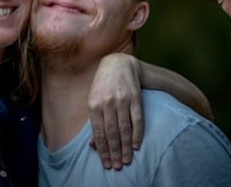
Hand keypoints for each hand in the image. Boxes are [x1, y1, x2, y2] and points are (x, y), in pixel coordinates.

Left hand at [87, 53, 142, 169]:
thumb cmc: (102, 85)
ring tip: (127, 160)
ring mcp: (122, 100)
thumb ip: (94, 122)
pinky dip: (137, 134)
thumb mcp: (93, 101)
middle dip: (114, 152)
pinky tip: (137, 145)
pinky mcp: (135, 97)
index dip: (103, 150)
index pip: (99, 133)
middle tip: (118, 166)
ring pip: (124, 128)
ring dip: (126, 147)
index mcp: (93, 104)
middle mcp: (107, 103)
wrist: (118, 64)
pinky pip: (137, 119)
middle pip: (112, 133)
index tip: (107, 164)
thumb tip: (93, 146)